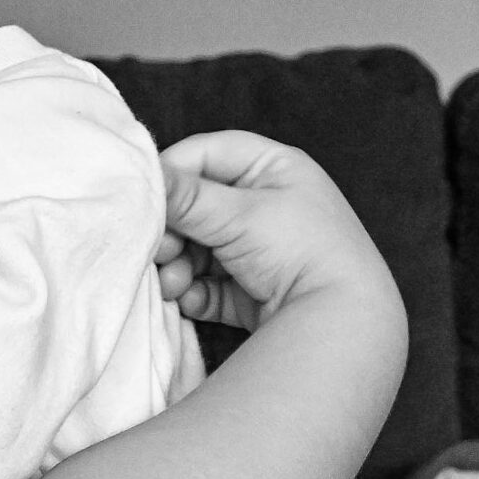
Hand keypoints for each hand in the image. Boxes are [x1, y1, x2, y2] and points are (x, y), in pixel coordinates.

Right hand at [159, 131, 394, 331]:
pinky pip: (204, 283)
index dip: (171, 173)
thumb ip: (183, 196)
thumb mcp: (239, 215)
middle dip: (171, 232)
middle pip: (193, 206)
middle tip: (161, 251)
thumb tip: (137, 174)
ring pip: (193, 248)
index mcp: (274, 168)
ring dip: (176, 266)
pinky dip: (192, 291)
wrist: (340, 324)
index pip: (206, 154)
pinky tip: (191, 300)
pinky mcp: (248, 289)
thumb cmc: (301, 251)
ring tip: (175, 283)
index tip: (146, 199)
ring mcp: (257, 249)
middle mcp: (266, 203)